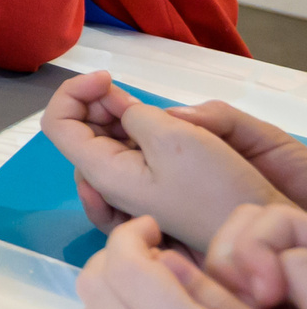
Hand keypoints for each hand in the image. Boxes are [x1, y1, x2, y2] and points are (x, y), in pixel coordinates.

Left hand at [43, 71, 284, 248]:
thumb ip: (133, 113)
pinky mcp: (150, 187)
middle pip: (81, 130)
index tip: (107, 78)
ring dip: (121, 117)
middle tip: (137, 99)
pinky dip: (135, 132)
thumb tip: (118, 107)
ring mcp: (129, 188)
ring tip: (156, 117)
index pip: (57, 124)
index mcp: (102, 174)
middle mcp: (107, 183)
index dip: (72, 92)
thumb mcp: (173, 138)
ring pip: (106, 139)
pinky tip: (159, 130)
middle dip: (101, 103)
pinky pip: (128, 152)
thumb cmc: (216, 188)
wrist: (252, 230)